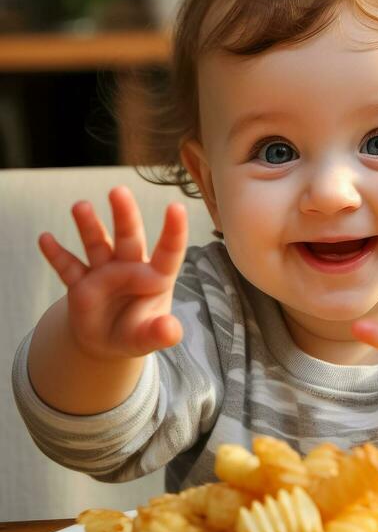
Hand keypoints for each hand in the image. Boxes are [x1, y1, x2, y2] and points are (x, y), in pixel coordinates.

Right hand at [38, 186, 187, 360]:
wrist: (108, 340)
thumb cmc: (136, 332)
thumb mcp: (149, 337)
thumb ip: (161, 333)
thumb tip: (171, 331)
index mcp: (156, 278)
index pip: (169, 252)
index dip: (174, 231)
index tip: (177, 207)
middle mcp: (130, 267)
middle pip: (129, 237)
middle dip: (124, 214)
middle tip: (118, 191)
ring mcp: (104, 272)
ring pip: (97, 243)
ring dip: (89, 226)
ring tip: (80, 206)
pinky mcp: (80, 283)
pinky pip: (68, 266)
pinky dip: (57, 254)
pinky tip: (46, 239)